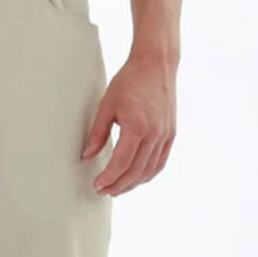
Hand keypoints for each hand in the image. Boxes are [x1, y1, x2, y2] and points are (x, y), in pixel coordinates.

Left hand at [81, 53, 176, 195]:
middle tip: (104, 191)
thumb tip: (86, 156)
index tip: (97, 185)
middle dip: (118, 186)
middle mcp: (154, 134)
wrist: (156, 65)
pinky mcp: (170, 134)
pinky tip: (135, 179)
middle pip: (135, 172)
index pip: (121, 163)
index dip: (108, 178)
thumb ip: (97, 133)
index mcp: (137, 127)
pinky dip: (147, 174)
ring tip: (117, 189)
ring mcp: (165, 135)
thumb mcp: (107, 105)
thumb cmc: (130, 81)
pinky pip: (159, 162)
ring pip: (148, 171)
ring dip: (132, 184)